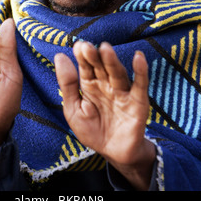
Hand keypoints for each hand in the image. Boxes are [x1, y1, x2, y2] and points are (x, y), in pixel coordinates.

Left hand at [54, 41, 155, 189]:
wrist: (113, 154)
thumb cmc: (92, 130)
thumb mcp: (73, 109)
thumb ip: (67, 84)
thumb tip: (60, 56)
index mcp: (90, 84)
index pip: (86, 67)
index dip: (82, 57)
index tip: (78, 46)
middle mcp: (107, 84)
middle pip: (101, 67)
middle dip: (94, 57)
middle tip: (86, 46)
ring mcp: (123, 92)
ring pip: (117, 73)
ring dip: (112, 61)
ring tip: (105, 48)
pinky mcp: (138, 102)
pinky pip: (140, 85)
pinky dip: (141, 71)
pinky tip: (138, 57)